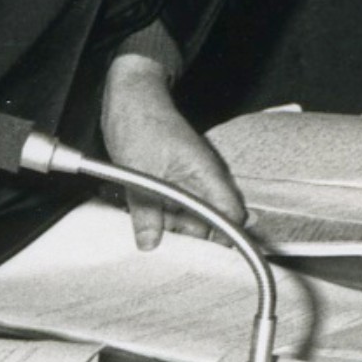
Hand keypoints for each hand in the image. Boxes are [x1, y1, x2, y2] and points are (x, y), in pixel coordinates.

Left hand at [100, 50, 245, 250]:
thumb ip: (147, 211)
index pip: (230, 214)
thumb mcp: (138, 172)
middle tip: (175, 262)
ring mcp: (189, 178)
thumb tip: (150, 242)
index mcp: (207, 174)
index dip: (227, 239)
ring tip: (155, 245)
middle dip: (194, 241)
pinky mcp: (174, 178)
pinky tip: (147, 226)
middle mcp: (204, 178)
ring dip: (174, 229)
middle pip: (209, 220)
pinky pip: (174, 205)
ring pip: (189, 215)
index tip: (215, 263)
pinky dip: (162, 217)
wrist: (131, 97)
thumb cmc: (142, 123)